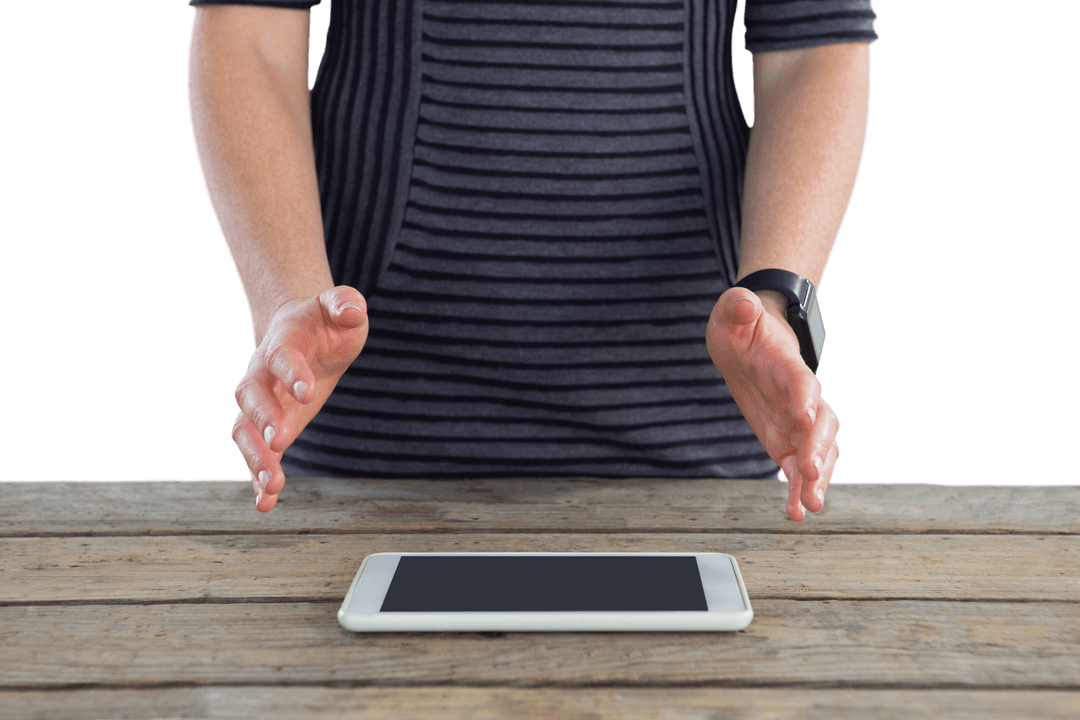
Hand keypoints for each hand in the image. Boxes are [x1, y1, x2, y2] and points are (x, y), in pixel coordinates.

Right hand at [231, 286, 368, 511]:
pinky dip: (257, 479)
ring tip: (272, 486)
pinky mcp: (269, 428)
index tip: (308, 393)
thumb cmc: (323, 321)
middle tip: (281, 441)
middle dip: (263, 419)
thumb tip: (351, 309)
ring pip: (244, 431)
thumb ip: (344, 304)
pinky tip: (265, 504)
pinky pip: (256, 454)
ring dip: (254, 458)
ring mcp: (261, 404)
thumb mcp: (339, 307)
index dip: (292, 374)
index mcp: (280, 342)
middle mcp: (261, 375)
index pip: (280, 357)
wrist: (299, 332)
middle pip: (250, 396)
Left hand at [705, 287, 839, 520]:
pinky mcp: (788, 440)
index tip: (805, 415)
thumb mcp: (732, 311)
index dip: (805, 396)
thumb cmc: (741, 326)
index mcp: (786, 364)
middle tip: (810, 471)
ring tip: (811, 505)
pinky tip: (796, 513)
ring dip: (818, 478)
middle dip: (818, 446)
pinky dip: (797, 490)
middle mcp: (800, 396)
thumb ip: (737, 306)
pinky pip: (798, 468)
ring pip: (820, 450)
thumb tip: (742, 303)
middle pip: (821, 421)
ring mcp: (797, 420)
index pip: (801, 380)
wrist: (748, 343)